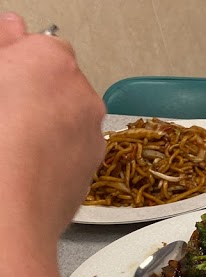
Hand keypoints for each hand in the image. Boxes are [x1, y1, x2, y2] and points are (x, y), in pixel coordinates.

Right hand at [0, 13, 105, 243]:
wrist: (6, 215)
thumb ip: (2, 47)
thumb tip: (11, 28)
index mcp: (50, 62)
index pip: (37, 44)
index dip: (13, 60)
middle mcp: (83, 97)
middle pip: (56, 82)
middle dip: (30, 91)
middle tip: (1, 112)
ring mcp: (91, 136)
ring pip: (65, 118)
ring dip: (42, 123)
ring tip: (8, 145)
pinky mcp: (90, 171)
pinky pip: (70, 150)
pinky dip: (51, 153)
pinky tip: (22, 167)